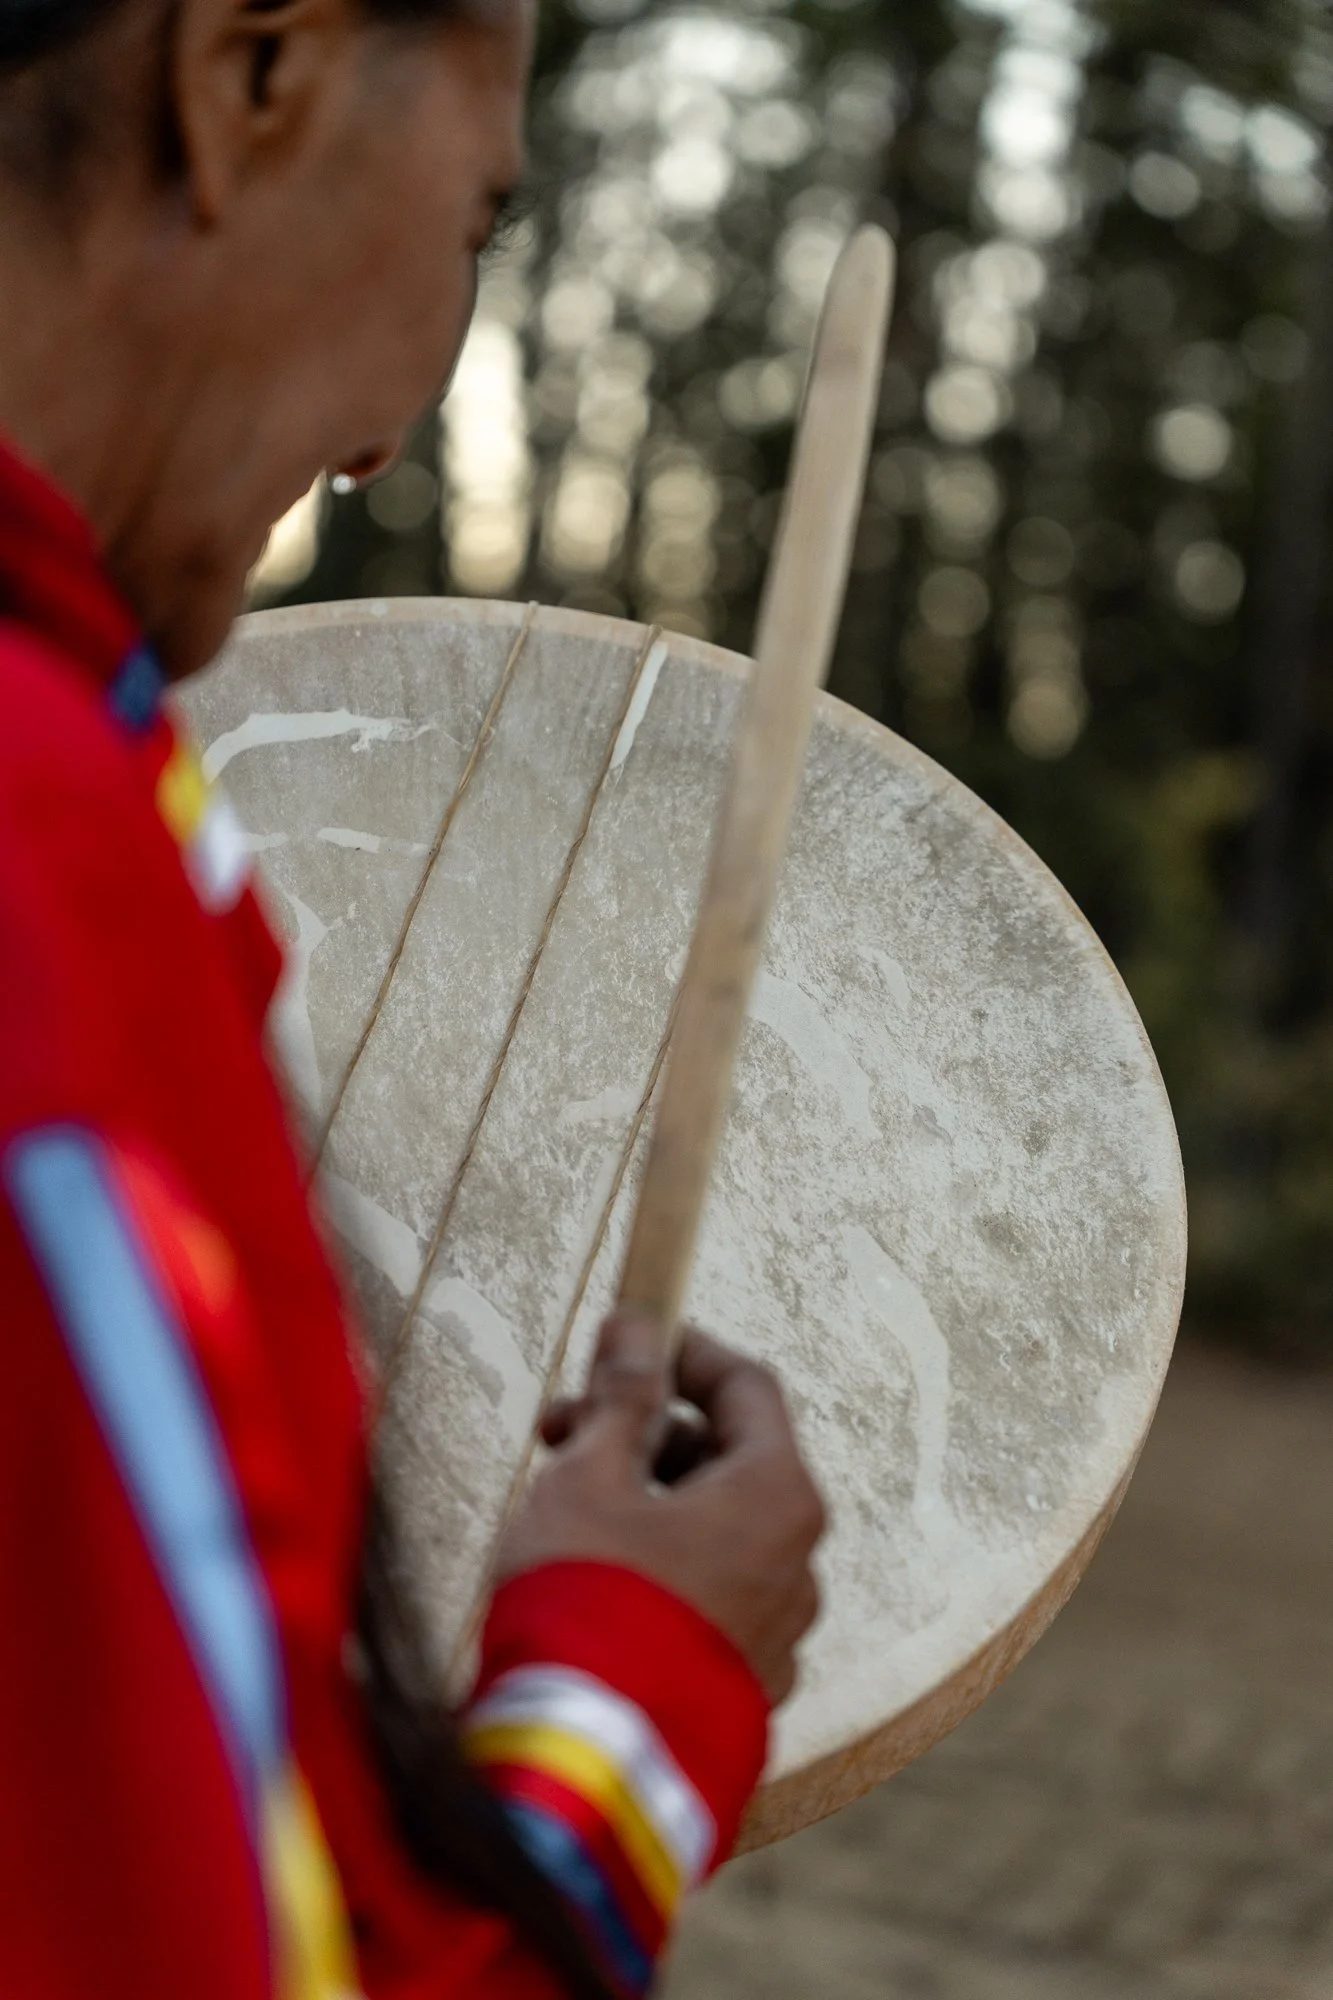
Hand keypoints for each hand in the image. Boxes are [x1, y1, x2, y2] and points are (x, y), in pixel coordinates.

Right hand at [493, 1313, 825, 1702]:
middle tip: (562, 1431)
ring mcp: (778, 1632)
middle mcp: (798, 1561)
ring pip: (718, 1530)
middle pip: (731, 1459)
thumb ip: (622, 1395)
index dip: (682, 1352)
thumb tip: (637, 1326)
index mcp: (778, 1496)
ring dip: (647, 1499)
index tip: (624, 1343)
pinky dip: (661, 1566)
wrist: (585, 1760)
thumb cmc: (589, 1596)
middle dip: (646, 1433)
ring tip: (563, 1509)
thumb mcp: (592, 1474)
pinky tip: (594, 1577)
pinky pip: (710, 1595)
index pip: (748, 1386)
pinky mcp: (745, 1685)